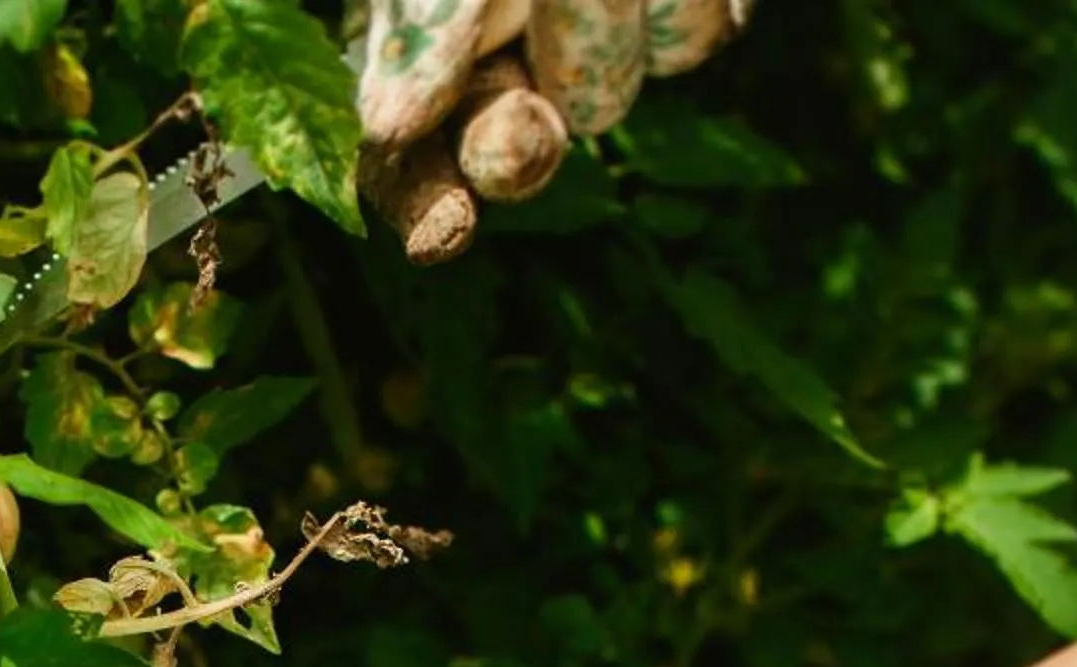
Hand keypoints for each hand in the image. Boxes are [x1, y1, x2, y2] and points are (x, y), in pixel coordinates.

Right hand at [357, 0, 755, 263]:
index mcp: (426, 39)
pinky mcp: (687, 20)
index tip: (444, 235)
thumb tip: (384, 126)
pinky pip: (691, 38)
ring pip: (606, 91)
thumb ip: (422, 26)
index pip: (397, 150)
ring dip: (599, 17)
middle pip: (503, 153)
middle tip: (523, 132)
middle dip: (512, 148)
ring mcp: (603, 44)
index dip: (414, 198)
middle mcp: (509, 53)